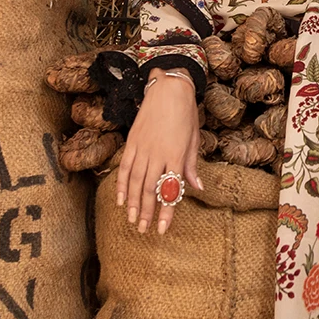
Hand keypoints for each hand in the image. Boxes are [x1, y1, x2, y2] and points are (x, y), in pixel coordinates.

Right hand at [116, 68, 202, 234]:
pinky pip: (125, 166)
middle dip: (147, 212)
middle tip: (143, 230)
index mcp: (176, 155)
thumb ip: (191, 165)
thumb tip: (197, 187)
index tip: (163, 229)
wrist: (169, 88)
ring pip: (136, 181)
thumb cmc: (186, 114)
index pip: (170, 190)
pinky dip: (122, 184)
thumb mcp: (194, 139)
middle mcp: (158, 153)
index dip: (166, 212)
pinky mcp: (132, 141)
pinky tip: (121, 199)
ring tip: (132, 220)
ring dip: (133, 203)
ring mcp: (142, 148)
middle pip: (150, 189)